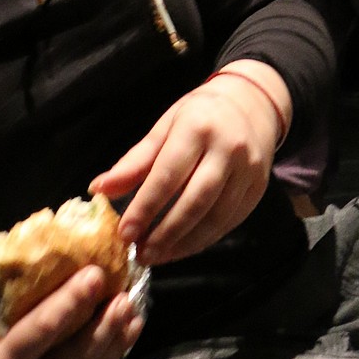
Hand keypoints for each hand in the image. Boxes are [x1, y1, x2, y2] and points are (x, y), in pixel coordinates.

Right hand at [0, 265, 143, 358]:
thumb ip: (8, 315)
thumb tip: (41, 271)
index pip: (36, 334)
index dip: (67, 304)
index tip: (93, 275)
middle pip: (72, 357)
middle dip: (101, 324)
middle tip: (123, 293)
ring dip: (115, 337)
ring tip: (132, 307)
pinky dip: (112, 354)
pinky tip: (128, 330)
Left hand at [89, 64, 287, 265]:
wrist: (252, 103)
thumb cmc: (200, 115)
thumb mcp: (165, 126)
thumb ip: (135, 161)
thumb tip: (99, 189)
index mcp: (197, 127)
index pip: (167, 175)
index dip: (144, 207)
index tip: (125, 233)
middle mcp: (227, 149)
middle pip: (194, 201)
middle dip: (165, 233)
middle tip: (141, 253)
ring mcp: (248, 170)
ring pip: (215, 218)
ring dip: (184, 243)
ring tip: (158, 255)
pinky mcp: (258, 189)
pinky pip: (229, 222)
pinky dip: (203, 239)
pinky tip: (182, 247)